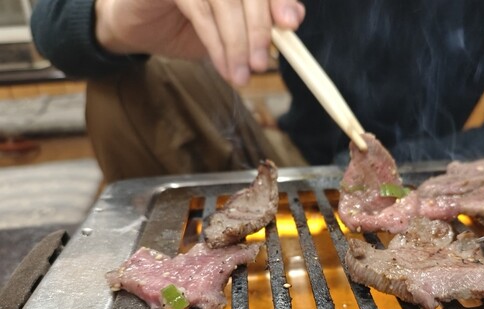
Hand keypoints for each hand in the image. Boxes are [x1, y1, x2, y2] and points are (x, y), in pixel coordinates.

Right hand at [94, 0, 304, 84]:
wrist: (139, 27)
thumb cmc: (188, 24)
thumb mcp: (231, 27)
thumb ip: (260, 22)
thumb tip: (292, 21)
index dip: (280, 0)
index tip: (290, 25)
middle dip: (258, 31)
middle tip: (261, 64)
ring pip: (225, 2)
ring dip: (236, 44)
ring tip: (240, 75)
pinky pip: (200, 12)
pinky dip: (215, 43)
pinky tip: (224, 66)